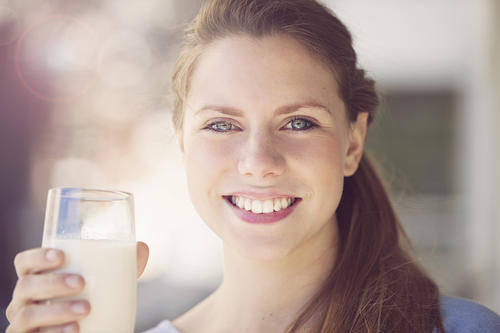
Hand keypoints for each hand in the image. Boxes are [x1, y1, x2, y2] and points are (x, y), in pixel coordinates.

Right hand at [5, 241, 148, 332]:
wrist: (86, 332)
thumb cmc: (88, 300)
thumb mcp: (102, 283)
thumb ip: (120, 265)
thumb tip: (141, 247)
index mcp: (37, 277)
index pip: (24, 262)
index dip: (36, 256)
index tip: (61, 255)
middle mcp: (24, 299)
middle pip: (25, 286)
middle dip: (52, 283)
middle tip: (81, 283)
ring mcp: (23, 323)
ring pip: (27, 314)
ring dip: (56, 310)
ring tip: (86, 309)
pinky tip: (75, 330)